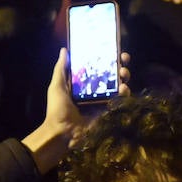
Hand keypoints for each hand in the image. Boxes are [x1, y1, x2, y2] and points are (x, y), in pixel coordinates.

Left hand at [25, 48, 130, 173]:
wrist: (62, 132)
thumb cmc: (57, 109)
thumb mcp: (57, 86)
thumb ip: (61, 69)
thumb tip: (64, 50)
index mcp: (83, 83)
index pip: (98, 66)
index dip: (106, 57)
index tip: (113, 49)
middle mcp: (95, 90)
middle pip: (112, 74)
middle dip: (120, 65)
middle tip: (123, 60)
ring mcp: (103, 100)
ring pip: (119, 85)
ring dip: (124, 77)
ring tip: (123, 74)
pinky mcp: (108, 111)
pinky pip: (120, 100)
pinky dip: (124, 93)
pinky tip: (123, 89)